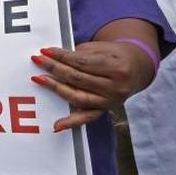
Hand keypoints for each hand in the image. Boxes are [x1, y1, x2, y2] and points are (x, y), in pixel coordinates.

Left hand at [31, 42, 155, 130]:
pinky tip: (57, 125)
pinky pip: (87, 118)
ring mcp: (110, 101)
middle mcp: (115, 87)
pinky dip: (72, 122)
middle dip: (55, 68)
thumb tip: (55, 57)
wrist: (137, 68)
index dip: (62, 56)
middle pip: (78, 78)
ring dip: (57, 88)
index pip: (82, 62)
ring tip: (40, 79)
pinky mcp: (105, 110)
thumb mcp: (102, 48)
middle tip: (38, 60)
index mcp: (115, 67)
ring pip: (78, 96)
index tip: (46, 51)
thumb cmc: (115, 56)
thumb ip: (80, 54)